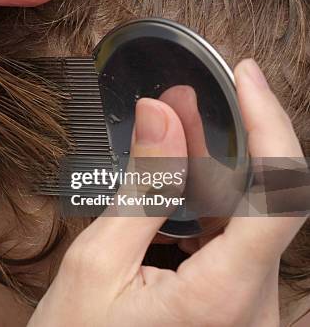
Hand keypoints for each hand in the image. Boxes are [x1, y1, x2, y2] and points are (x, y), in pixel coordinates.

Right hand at [28, 59, 306, 326]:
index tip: (245, 78)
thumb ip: (142, 188)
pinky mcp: (236, 308)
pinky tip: (175, 179)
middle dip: (225, 141)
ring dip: (213, 169)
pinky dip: (208, 202)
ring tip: (169, 130)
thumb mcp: (98, 261)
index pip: (283, 195)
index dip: (270, 127)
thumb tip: (159, 114)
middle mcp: (255, 308)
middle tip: (179, 100)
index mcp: (225, 297)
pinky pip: (236, 242)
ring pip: (250, 219)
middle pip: (265, 202)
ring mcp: (249, 312)